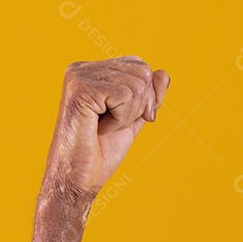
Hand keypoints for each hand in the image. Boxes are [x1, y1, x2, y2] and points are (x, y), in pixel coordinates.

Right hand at [43, 56, 168, 198]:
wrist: (79, 177)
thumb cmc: (102, 151)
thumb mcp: (134, 117)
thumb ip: (148, 96)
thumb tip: (163, 73)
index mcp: (93, 71)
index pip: (139, 65)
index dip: (146, 96)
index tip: (127, 120)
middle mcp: (83, 68)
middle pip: (142, 71)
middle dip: (140, 106)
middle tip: (113, 125)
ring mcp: (79, 76)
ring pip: (137, 85)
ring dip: (128, 115)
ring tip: (104, 127)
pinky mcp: (80, 89)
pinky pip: (124, 96)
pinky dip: (120, 119)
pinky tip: (100, 128)